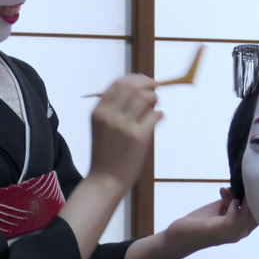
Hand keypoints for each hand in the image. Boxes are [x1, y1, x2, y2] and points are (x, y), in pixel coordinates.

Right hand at [88, 74, 162, 194]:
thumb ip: (114, 109)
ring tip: (155, 108)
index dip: (136, 79)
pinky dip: (159, 114)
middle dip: (148, 85)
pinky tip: (158, 119)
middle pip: (133, 87)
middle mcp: (109, 115)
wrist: (105, 180)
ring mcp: (124, 126)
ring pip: (145, 98)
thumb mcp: (102, 127)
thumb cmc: (105, 154)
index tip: (146, 81)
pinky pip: (155, 115)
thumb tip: (139, 89)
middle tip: (156, 91)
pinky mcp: (139, 137)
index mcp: (98, 111)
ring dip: (155, 99)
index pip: (119, 83)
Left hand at [165, 188, 257, 250]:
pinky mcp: (221, 230)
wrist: (180, 237)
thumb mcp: (219, 208)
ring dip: (246, 199)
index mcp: (242, 228)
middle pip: (258, 214)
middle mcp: (241, 233)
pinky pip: (235, 218)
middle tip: (253, 181)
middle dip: (256, 197)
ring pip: (249, 216)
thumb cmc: (199, 223)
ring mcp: (232, 233)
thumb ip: (229, 200)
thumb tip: (233, 190)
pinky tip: (233, 200)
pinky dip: (235, 208)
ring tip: (244, 186)